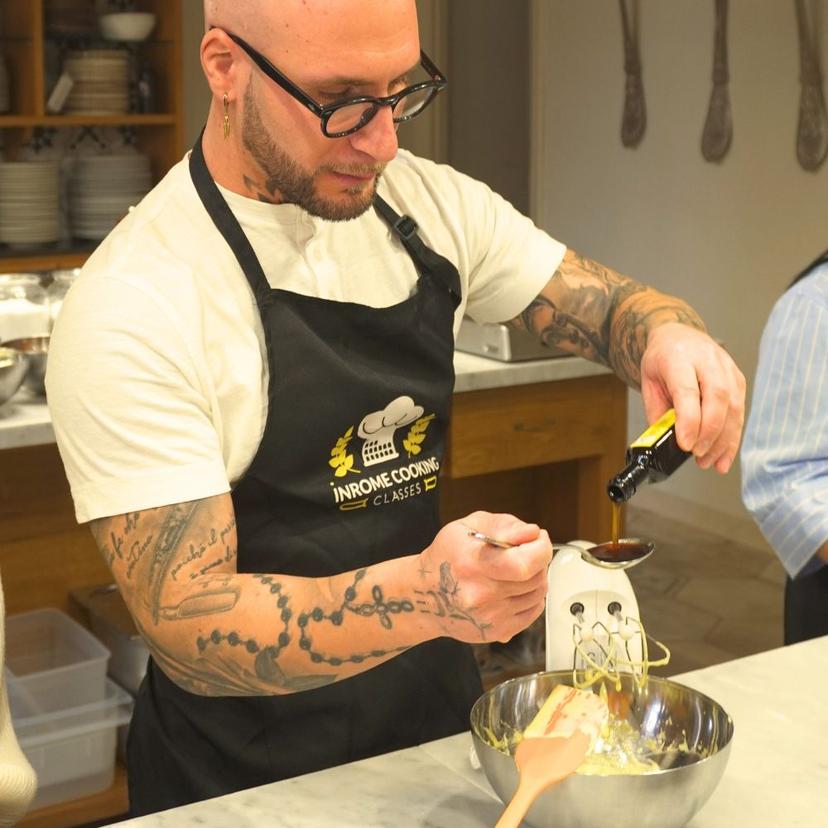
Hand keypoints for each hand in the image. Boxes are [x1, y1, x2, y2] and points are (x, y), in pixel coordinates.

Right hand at [417, 512, 552, 643]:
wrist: (424, 595)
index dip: (541, 548)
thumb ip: (504, 525)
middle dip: (538, 560)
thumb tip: (532, 534)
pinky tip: (516, 587)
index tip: (538, 539)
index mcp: (473, 564)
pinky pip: (533, 612)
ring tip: (517, 569)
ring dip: (535, 578)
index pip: (524, 563)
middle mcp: (481, 594)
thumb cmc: (446, 556)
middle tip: (526, 552)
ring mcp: (490, 616)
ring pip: (537, 594)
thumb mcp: (468, 526)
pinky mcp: (496, 631)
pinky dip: (532, 597)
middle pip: (535, 578)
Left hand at [640, 323, 745, 471]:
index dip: (689, 420)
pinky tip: (724, 456)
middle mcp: (708, 360)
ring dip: (723, 440)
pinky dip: (732, 437)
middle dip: (709, 432)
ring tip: (709, 462)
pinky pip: (740, 411)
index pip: (688, 390)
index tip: (685, 444)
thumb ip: (657, 411)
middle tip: (697, 455)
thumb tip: (666, 442)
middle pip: (717, 398)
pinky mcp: (738, 380)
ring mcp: (727, 369)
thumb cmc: (662, 359)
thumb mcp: (649, 382)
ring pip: (733, 406)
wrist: (678, 336)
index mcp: (680, 358)